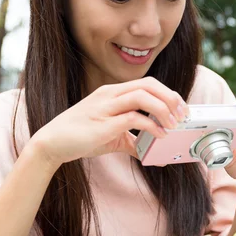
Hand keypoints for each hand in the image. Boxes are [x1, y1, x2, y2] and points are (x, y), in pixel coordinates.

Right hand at [29, 77, 188, 167]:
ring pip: (143, 96)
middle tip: (183, 115)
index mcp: (113, 93)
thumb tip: (151, 152)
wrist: (52, 144)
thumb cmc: (80, 137)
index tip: (181, 108)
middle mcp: (110, 95)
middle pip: (148, 85)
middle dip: (171, 98)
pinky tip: (159, 135)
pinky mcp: (104, 123)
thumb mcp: (112, 136)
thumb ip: (132, 140)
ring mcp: (106, 107)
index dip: (167, 93)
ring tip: (174, 125)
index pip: (147, 84)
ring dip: (164, 109)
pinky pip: (133, 117)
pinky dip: (151, 125)